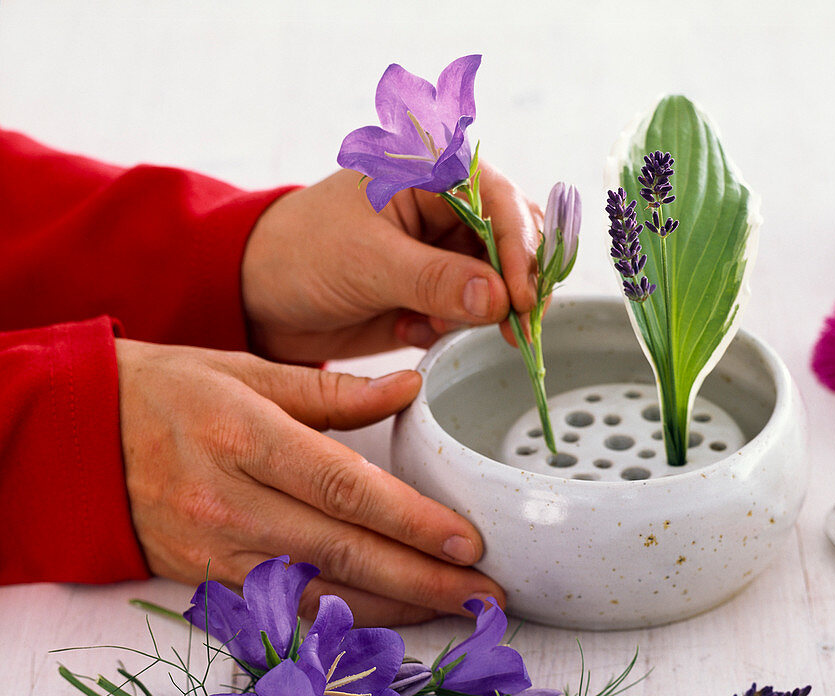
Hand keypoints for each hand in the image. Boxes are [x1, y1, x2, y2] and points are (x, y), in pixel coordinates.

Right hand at [116, 338, 503, 624]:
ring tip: (456, 613)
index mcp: (246, 439)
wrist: (76, 440)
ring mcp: (217, 552)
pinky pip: (287, 608)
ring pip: (321, 591)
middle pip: (344, 551)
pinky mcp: (208, 580)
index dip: (411, 520)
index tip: (468, 542)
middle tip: (485, 595)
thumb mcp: (246, 370)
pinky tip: (391, 623)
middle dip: (424, 579)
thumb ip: (334, 390)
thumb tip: (409, 387)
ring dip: (396, 609)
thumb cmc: (168, 392)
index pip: (346, 488)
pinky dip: (344, 619)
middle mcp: (232, 504)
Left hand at [240, 163, 541, 362]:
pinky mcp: (440, 293)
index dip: (518, 248)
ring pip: (501, 282)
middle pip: (514, 241)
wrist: (258, 299)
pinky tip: (417, 329)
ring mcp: (447, 253)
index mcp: (430, 173)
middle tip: (515, 327)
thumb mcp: (366, 262)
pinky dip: (459, 328)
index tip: (522, 298)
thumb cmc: (300, 254)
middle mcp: (448, 208)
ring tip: (434, 324)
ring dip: (487, 312)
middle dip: (518, 285)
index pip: (499, 201)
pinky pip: (476, 313)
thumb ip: (435, 279)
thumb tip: (499, 299)